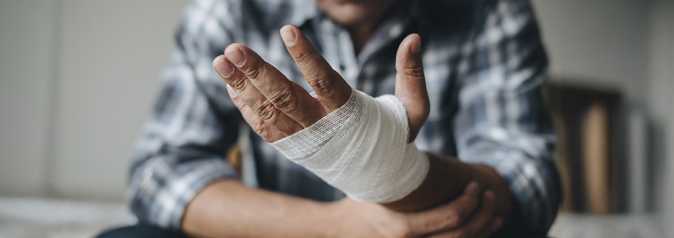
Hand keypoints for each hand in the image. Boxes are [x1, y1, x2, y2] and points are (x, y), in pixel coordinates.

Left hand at [212, 25, 429, 142]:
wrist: (378, 178)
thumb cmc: (396, 136)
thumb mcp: (414, 109)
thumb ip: (412, 74)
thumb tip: (414, 37)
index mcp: (351, 114)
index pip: (326, 81)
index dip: (306, 56)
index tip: (287, 31)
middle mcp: (323, 127)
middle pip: (285, 98)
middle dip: (257, 72)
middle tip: (234, 49)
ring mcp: (304, 139)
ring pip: (268, 112)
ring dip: (242, 86)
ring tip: (221, 61)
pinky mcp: (292, 146)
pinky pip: (263, 128)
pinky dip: (245, 107)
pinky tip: (230, 84)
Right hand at [330, 182, 501, 237]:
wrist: (342, 232)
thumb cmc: (360, 200)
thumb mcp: (376, 184)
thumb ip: (399, 170)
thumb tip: (421, 138)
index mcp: (403, 229)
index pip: (451, 219)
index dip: (470, 202)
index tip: (475, 185)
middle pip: (461, 237)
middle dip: (481, 215)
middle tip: (488, 195)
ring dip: (482, 231)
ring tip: (493, 215)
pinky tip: (479, 228)